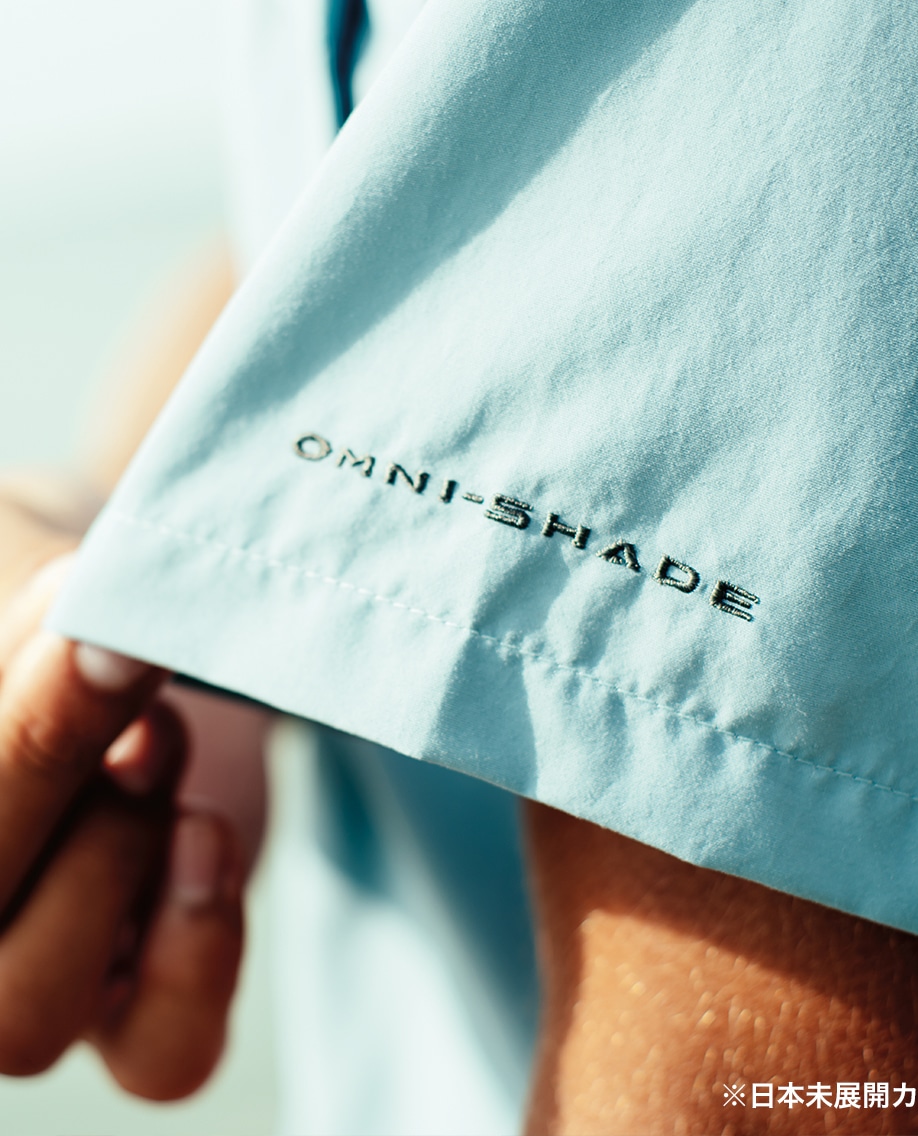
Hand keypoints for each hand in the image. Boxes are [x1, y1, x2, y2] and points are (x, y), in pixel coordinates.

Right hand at [0, 536, 245, 1099]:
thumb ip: (38, 609)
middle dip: (41, 776)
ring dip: (106, 861)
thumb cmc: (58, 584)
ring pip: (22, 1021)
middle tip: (123, 676)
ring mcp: (30, 967)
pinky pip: (164, 1057)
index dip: (10, 747)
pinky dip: (194, 959)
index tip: (72, 615)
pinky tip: (204, 842)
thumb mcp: (20, 554)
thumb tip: (89, 618)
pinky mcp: (143, 989)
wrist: (138, 614)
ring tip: (158, 748)